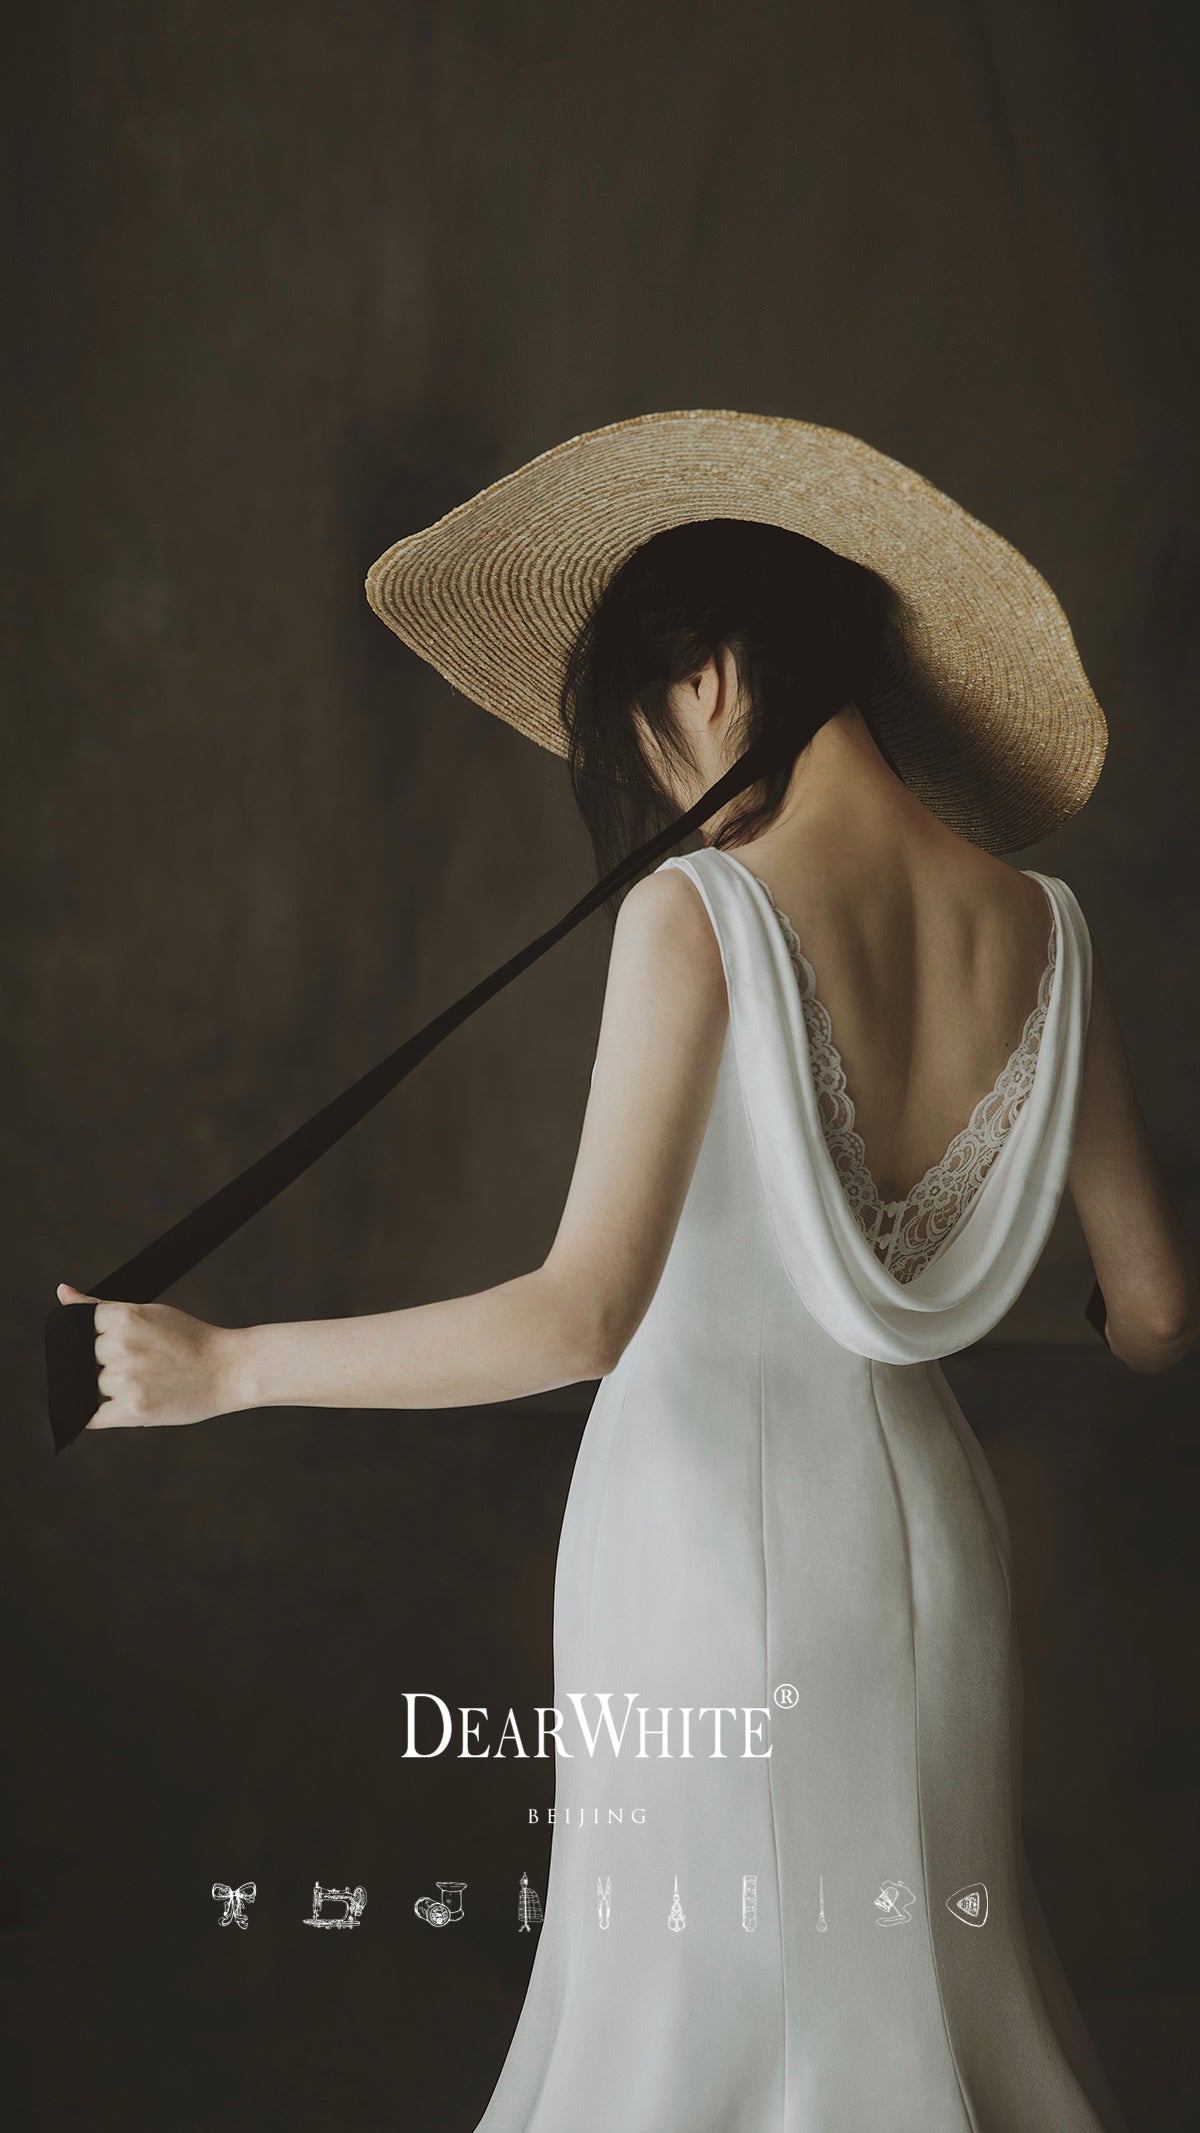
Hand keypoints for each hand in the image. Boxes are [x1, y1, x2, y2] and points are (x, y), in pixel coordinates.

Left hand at [55, 1283, 235, 1430]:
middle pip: (84, 1359)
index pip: (78, 1328)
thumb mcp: (147, 1313)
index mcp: (124, 1317)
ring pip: (91, 1387)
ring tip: (143, 1382)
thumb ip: (100, 1308)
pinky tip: (122, 1403)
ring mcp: (126, 1380)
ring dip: (108, 1388)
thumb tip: (62, 1292)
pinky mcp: (132, 1410)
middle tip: (138, 1364)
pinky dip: (100, 1413)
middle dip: (104, 1363)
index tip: (117, 1343)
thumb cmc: (190, 1339)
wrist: (230, 1369)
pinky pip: (92, 1416)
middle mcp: (121, 1346)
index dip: (97, 1339)